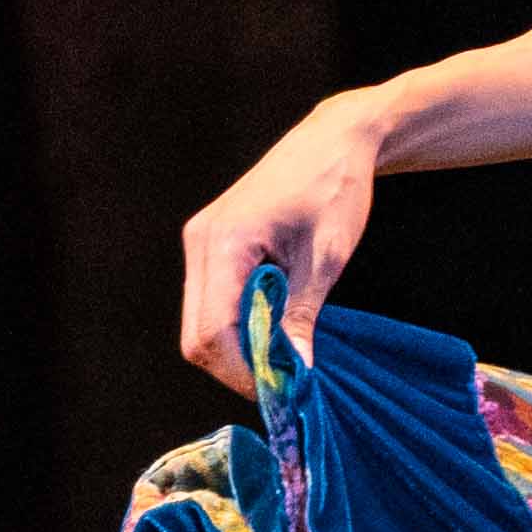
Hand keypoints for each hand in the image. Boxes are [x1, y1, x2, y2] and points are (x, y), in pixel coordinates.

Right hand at [174, 99, 390, 391]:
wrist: (333, 141)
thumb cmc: (335, 189)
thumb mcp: (326, 259)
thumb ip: (301, 317)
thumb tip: (292, 372)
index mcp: (225, 242)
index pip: (213, 330)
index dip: (242, 370)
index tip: (280, 390)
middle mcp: (201, 242)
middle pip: (196, 335)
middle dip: (235, 367)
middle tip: (281, 383)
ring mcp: (201, 242)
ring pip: (199, 323)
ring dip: (235, 349)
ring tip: (280, 359)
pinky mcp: (211, 245)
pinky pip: (210, 302)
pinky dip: (235, 326)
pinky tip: (270, 331)